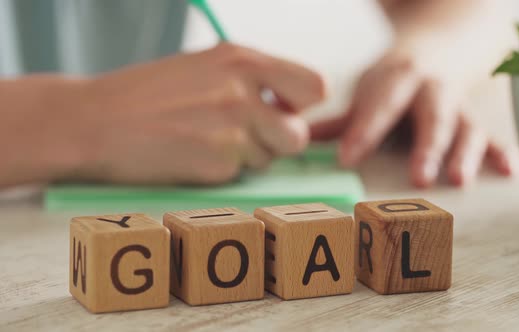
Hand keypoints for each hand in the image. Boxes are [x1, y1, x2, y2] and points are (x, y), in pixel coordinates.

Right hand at [0, 43, 323, 186]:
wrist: (93, 122)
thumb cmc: (146, 95)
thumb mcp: (204, 68)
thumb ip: (250, 80)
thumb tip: (289, 104)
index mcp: (242, 60)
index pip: (315, 86)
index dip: (302, 105)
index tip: (283, 110)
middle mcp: (243, 92)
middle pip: (298, 134)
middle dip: (278, 141)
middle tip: (246, 136)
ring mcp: (232, 130)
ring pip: (270, 158)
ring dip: (248, 157)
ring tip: (207, 142)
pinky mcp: (217, 164)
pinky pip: (240, 175)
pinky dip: (222, 171)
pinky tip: (191, 155)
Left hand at [311, 53, 517, 187]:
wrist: (443, 41)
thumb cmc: (398, 76)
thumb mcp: (370, 89)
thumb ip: (341, 120)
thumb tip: (295, 138)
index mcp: (397, 79)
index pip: (379, 106)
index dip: (364, 131)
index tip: (348, 158)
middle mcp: (430, 90)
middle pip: (429, 117)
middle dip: (425, 147)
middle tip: (418, 177)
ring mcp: (457, 104)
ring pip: (465, 128)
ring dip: (464, 154)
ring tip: (459, 180)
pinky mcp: (476, 118)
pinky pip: (492, 135)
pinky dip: (502, 151)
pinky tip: (509, 170)